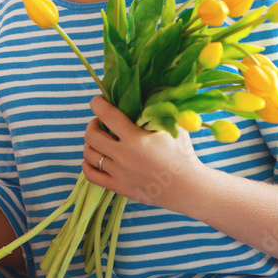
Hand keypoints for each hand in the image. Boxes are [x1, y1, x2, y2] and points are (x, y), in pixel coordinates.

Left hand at [81, 96, 204, 210]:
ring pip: (89, 154)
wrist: (190, 189)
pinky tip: (95, 158)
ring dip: (90, 143)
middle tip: (100, 123)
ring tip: (98, 140)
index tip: (97, 101)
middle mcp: (124, 156)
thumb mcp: (173, 127)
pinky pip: (90, 175)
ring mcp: (120, 174)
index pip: (107, 115)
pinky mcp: (119, 188)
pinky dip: (87, 164)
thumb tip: (147, 88)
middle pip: (91, 135)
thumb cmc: (183, 154)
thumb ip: (158, 108)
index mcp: (136, 138)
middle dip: (92, 124)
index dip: (98, 104)